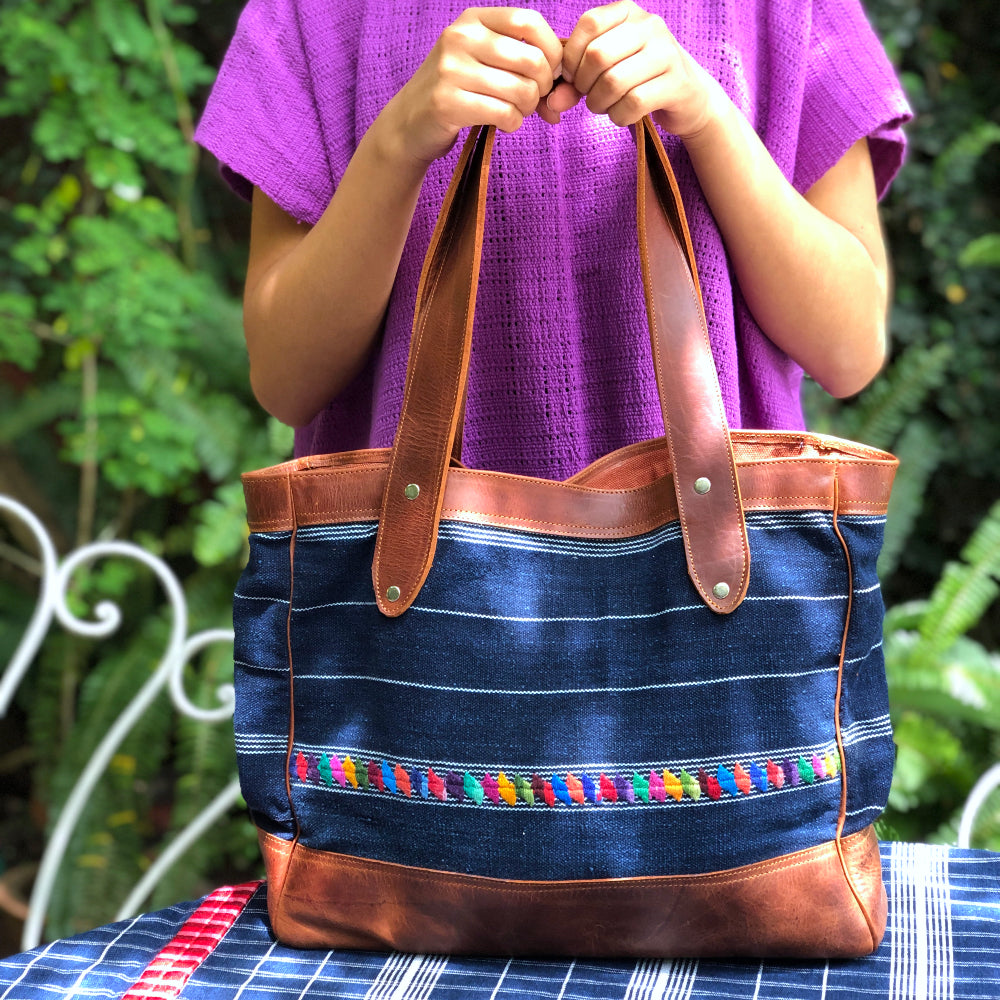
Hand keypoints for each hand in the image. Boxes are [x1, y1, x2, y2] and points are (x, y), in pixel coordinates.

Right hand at [382, 7, 562, 164]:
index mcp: (473, 20)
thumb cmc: (458, 91)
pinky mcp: (448, 103)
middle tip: (534, 99)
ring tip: (516, 111)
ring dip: (528, 108)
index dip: (552, 50)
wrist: (410, 122)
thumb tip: (570, 70)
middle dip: (543, 86)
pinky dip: (513, 123)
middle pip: (532, 60)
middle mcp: (460, 38)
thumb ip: (523, 58)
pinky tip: (505, 123)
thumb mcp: (484, 61)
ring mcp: (451, 70)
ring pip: (521, 90)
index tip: (550, 72)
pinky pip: (505, 114)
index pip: (529, 23)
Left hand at [551, 0, 722, 138]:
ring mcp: (666, 53)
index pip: (589, 24)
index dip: (572, 56)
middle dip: (585, 85)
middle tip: (590, 96)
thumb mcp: (606, 70)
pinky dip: (619, 116)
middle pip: (598, 55)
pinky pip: (634, 103)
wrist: (688, 96)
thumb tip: (550, 102)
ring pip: (614, 81)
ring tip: (605, 106)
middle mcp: (650, 26)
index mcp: (629, 12)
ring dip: (600, 104)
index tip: (574, 77)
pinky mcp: (676, 83)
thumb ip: (575, 82)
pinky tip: (622, 114)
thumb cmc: (638, 79)